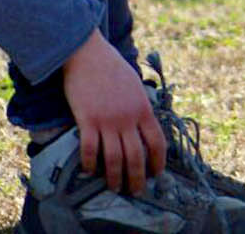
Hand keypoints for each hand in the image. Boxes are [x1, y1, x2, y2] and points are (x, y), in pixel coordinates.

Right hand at [61, 31, 165, 194]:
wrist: (86, 53)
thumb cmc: (110, 67)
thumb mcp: (134, 85)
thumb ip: (139, 106)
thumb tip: (142, 126)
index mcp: (143, 109)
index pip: (157, 142)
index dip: (158, 162)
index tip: (157, 174)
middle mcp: (128, 118)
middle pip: (136, 156)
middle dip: (137, 178)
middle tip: (136, 191)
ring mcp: (107, 120)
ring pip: (114, 158)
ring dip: (115, 177)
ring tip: (114, 188)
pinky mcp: (87, 120)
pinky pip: (90, 148)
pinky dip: (90, 163)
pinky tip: (89, 171)